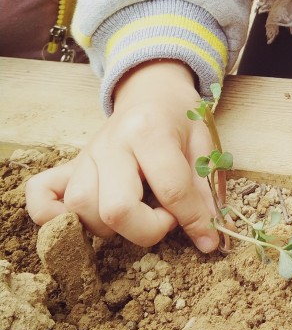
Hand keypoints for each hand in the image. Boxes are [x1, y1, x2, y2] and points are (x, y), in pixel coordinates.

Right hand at [25, 61, 220, 251]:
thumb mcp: (205, 144)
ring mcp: (86, 154)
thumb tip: (211, 239)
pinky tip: (84, 219)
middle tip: (165, 215)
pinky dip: (54, 216)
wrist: (152, 89)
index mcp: (150, 131)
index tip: (207, 235)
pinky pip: (41, 196)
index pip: (171, 190)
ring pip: (82, 209)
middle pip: (116, 209)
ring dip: (112, 225)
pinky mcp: (69, 165)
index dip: (193, 220)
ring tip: (136, 211)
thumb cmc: (180, 118)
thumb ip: (208, 190)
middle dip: (148, 228)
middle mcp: (111, 143)